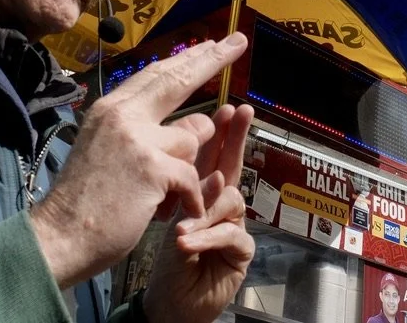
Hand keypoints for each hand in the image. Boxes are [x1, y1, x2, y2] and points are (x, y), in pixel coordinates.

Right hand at [30, 33, 248, 288]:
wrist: (59, 237)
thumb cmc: (85, 202)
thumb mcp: (110, 151)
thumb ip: (149, 132)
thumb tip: (200, 123)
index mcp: (109, 108)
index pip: (155, 74)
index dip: (185, 60)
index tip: (209, 45)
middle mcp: (123, 115)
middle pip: (178, 80)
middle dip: (212, 60)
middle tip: (238, 42)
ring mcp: (138, 139)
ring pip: (191, 139)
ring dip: (186, 170)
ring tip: (159, 195)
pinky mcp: (152, 168)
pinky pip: (192, 177)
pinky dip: (189, 199)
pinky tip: (173, 213)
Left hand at [142, 103, 255, 322]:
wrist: (170, 302)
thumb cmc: (167, 258)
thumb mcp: (166, 214)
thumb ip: (177, 182)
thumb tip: (176, 142)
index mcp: (201, 190)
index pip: (211, 152)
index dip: (218, 129)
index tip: (226, 105)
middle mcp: (222, 203)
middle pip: (232, 163)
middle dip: (235, 137)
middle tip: (240, 112)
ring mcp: (234, 225)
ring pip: (230, 199)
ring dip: (204, 207)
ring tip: (181, 220)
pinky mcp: (239, 253)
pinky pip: (230, 234)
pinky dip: (205, 237)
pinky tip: (183, 241)